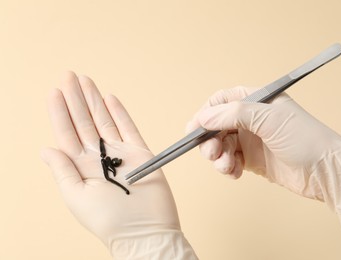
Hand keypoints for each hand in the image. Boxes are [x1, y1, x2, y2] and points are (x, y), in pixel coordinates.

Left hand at [41, 72, 179, 250]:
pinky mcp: (139, 153)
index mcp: (81, 167)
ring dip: (93, 100)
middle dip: (75, 99)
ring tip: (85, 81)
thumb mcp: (77, 197)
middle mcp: (99, 157)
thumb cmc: (110, 220)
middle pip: (84, 122)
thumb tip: (46, 149)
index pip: (67, 134)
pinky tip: (109, 98)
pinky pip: (128, 127)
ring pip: (104, 120)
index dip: (60, 113)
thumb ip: (62, 170)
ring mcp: (120, 153)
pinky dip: (119, 113)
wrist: (145, 230)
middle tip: (69, 75)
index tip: (54, 92)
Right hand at [187, 86, 340, 198]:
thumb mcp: (268, 118)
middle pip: (217, 125)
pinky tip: (235, 173)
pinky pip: (231, 161)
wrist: (326, 171)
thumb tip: (204, 116)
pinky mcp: (254, 160)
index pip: (222, 101)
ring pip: (222, 145)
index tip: (194, 129)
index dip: (205, 113)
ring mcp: (252, 140)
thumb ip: (233, 113)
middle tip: (211, 153)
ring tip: (227, 166)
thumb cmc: (306, 138)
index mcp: (257, 101)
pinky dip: (228, 168)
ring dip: (219, 157)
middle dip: (210, 140)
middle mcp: (252, 119)